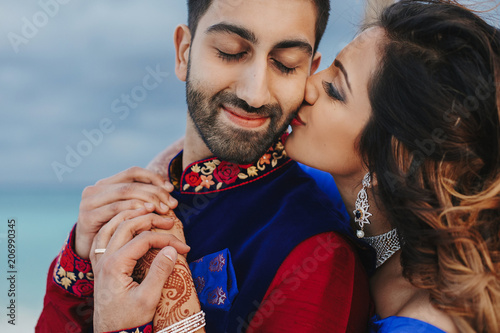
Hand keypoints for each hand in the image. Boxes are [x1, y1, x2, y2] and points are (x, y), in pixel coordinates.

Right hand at [75, 167, 177, 258]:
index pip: (133, 172)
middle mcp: (95, 189)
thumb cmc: (114, 233)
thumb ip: (143, 199)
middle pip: (132, 184)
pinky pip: (115, 208)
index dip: (154, 177)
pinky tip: (148, 214)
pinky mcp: (87, 217)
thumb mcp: (129, 212)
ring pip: (125, 193)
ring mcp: (89, 202)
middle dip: (155, 192)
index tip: (171, 189)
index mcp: (106, 184)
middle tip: (172, 204)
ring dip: (148, 200)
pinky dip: (134, 209)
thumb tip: (170, 190)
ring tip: (164, 210)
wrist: (90, 256)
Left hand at [90, 210, 189, 331]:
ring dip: (130, 215)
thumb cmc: (129, 321)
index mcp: (115, 266)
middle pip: (126, 225)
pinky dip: (116, 224)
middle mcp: (103, 260)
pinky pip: (103, 236)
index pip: (143, 239)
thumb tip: (172, 249)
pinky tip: (127, 222)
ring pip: (111, 226)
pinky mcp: (99, 266)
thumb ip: (160, 272)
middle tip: (169, 219)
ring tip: (148, 211)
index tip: (184, 247)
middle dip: (150, 219)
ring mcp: (99, 262)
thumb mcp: (148, 299)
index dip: (166, 239)